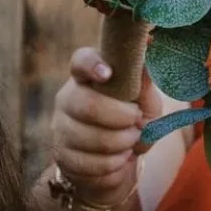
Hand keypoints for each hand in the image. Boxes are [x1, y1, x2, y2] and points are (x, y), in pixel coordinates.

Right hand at [51, 49, 162, 201]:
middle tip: (137, 121)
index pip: (81, 62)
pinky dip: (113, 163)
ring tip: (131, 141)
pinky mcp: (62, 156)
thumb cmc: (131, 124)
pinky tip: (119, 158)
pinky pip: (91, 162)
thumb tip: (150, 47)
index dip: (92, 65)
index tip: (108, 74)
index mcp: (87, 77)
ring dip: (122, 143)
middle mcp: (68, 99)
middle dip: (121, 117)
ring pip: (91, 138)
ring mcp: (61, 129)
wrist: (116, 162)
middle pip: (87, 105)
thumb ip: (144, 82)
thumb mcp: (145, 102)